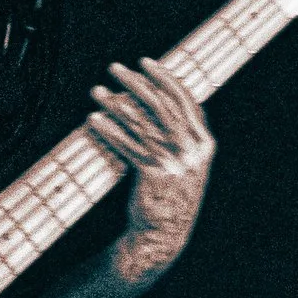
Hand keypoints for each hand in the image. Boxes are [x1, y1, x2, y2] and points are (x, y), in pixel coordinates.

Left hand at [87, 58, 215, 277]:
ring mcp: (174, 163)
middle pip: (162, 106)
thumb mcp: (186, 164)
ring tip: (97, 91)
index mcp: (203, 144)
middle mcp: (192, 151)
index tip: (145, 62)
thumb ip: (180, 136)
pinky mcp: (154, 175)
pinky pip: (127, 146)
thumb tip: (159, 100)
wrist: (164, 235)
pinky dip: (109, 130)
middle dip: (137, 82)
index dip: (165, 78)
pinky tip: (93, 119)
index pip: (185, 100)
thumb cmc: (170, 196)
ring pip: (141, 123)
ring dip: (116, 103)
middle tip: (115, 68)